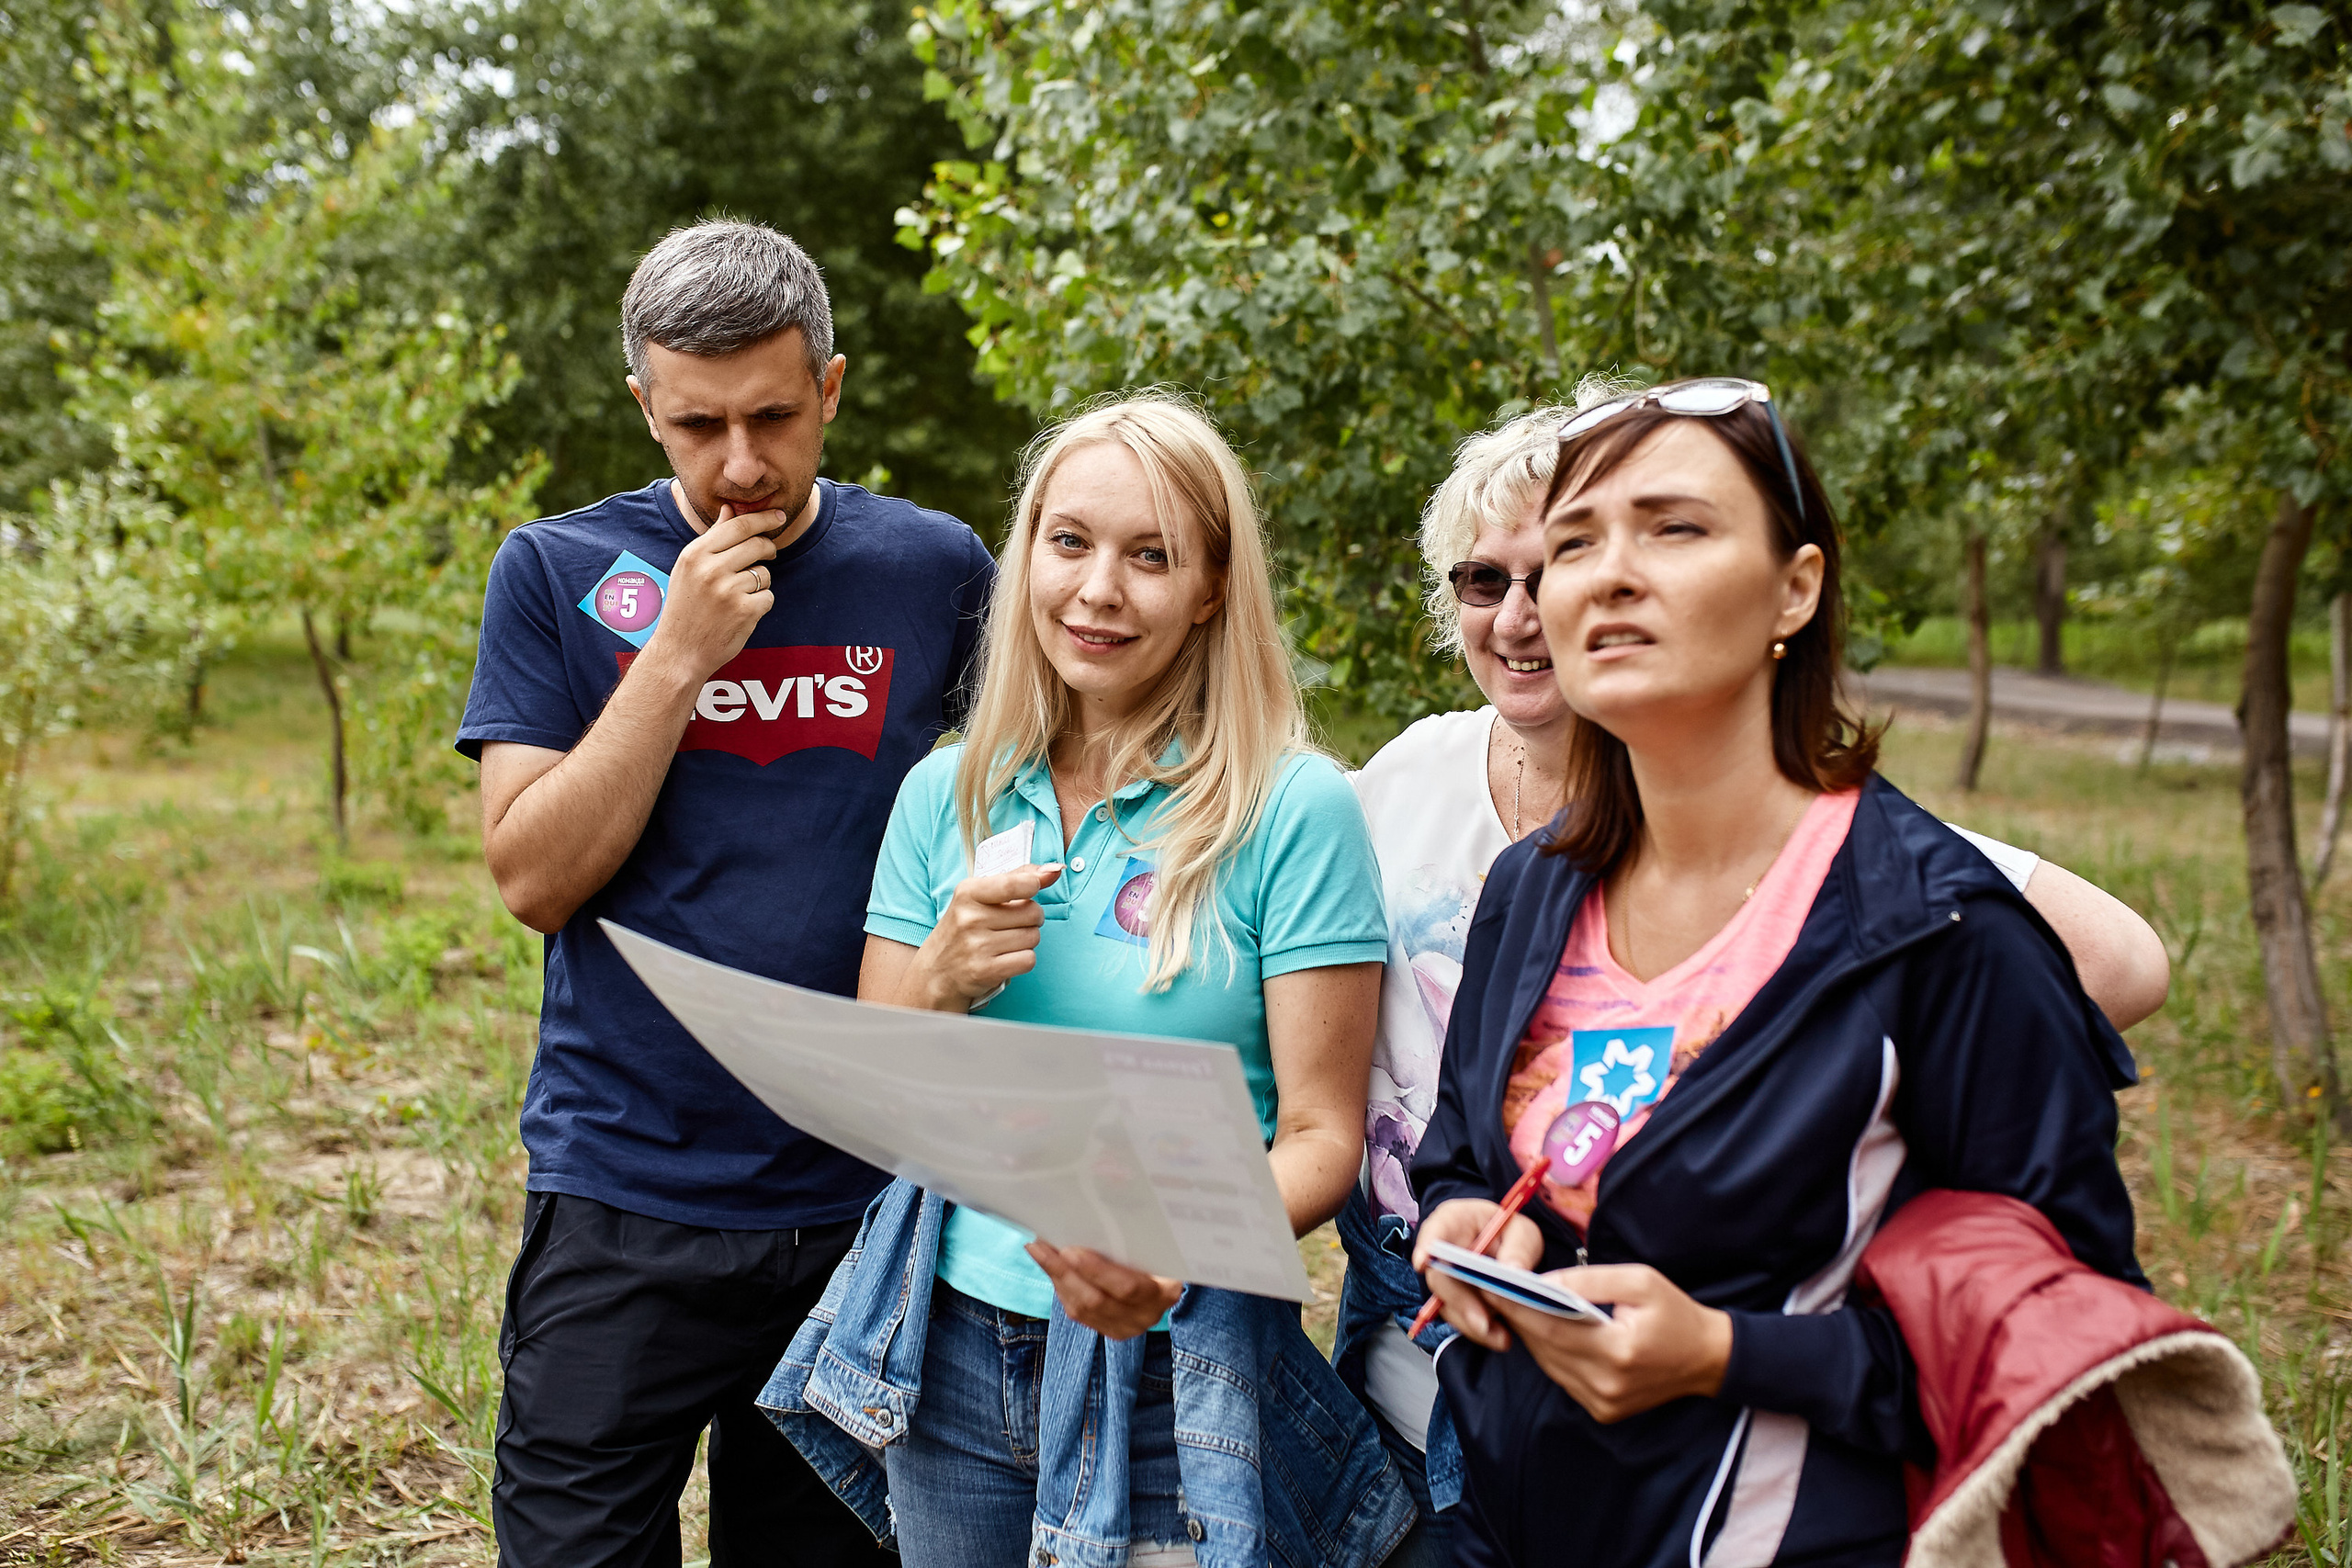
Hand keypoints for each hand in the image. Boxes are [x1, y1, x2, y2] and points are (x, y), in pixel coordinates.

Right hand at [639, 503, 777, 680]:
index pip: (738, 526)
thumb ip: (712, 538)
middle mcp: (710, 569)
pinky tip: (742, 613)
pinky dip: (760, 604)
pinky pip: (768, 597)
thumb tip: (730, 509)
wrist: (679, 652)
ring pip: (764, 573)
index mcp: (695, 554)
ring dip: (759, 583)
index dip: (763, 518)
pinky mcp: (744, 611)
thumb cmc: (685, 607)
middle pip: (757, 545)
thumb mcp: (689, 568)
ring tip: (738, 596)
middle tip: (768, 555)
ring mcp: (728, 591)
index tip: (778, 516)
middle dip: (768, 549)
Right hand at [907, 865, 1063, 1009]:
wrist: (936, 973)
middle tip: (1011, 924)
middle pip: (1033, 912)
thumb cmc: (963, 930)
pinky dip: (1023, 960)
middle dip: (1031, 919)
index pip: (1015, 883)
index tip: (1031, 889)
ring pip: (1033, 937)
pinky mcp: (984, 971)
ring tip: (1005, 943)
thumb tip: (1055, 869)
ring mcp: (976, 946)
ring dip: (1026, 941)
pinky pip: (1028, 960)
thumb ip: (1017, 878)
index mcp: (967, 893)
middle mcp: (970, 918)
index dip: (1033, 885)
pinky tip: (1005, 959)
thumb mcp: (979, 897)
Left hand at [1027, 1242, 1183, 1339]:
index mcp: (1164, 1290)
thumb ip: (1136, 1231)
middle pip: (1098, 1301)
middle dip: (1067, 1273)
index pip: (1129, 1287)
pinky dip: (1060, 1286)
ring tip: (1037, 1249)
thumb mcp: (1157, 1242)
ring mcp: (1125, 1326)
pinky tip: (1047, 1264)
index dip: (1098, 1271)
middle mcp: (1146, 1315)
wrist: (1166, 1282)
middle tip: (1044, 1247)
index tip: (1072, 1250)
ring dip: (1056, 1277)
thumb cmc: (1160, 1252)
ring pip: (1082, 1308)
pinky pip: (1077, 1312)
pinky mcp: (1106, 1330)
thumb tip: (1103, 1196)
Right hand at [1412, 1198, 1544, 1347]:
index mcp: (1453, 1222)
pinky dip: (1479, 1331)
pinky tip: (1500, 1337)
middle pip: (1439, 1276)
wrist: (1510, 1251)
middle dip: (1459, 1301)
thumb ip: (1519, 1248)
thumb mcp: (1523, 1232)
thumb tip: (1513, 1270)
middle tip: (1483, 1323)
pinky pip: (1459, 1318)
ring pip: (1447, 1304)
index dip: (1425, 1246)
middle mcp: (1441, 1252)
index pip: (1434, 1231)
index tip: (1423, 1263)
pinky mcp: (1453, 1301)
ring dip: (1471, 1323)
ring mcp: (1445, 1278)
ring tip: (1501, 1337)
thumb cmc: (1509, 1233)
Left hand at [1480, 1265, 1731, 1423]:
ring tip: (1509, 1304)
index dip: (1517, 1307)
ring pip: (1549, 1364)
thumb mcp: (1640, 1281)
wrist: (1708, 1359)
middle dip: (1517, 1317)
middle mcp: (1606, 1385)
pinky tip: (1540, 1328)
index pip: (1552, 1328)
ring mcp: (1602, 1403)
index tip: (1490, 1284)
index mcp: (1618, 1352)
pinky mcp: (1601, 1410)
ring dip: (1530, 1335)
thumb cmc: (1675, 1313)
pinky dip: (1549, 1352)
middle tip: (1491, 1289)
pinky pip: (1562, 1377)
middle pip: (1545, 1348)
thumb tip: (1543, 1282)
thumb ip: (1589, 1280)